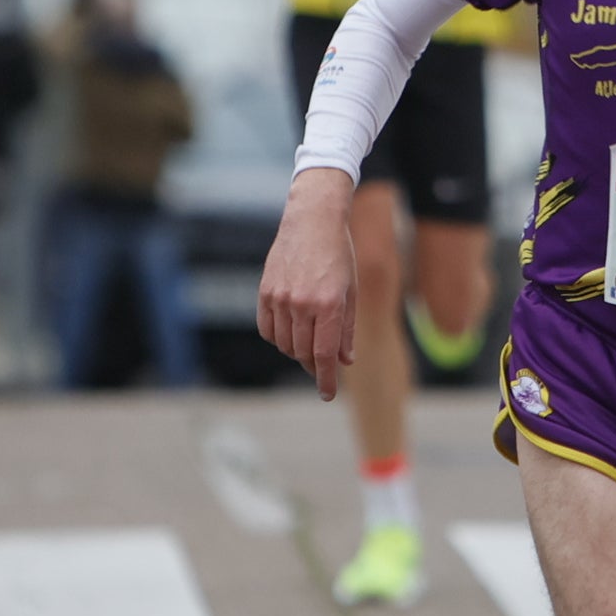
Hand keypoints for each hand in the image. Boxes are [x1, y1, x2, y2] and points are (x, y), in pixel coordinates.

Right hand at [255, 168, 359, 397]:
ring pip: (284, 344)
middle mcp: (302, 303)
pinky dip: (278, 338)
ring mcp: (280, 298)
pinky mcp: (265, 291)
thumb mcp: (351, 291)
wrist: (312, 221)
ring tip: (308, 343)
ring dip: (296, 351)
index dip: (326, 379)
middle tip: (322, 367)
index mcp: (329, 304)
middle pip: (303, 352)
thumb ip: (346, 328)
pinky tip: (290, 332)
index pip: (324, 354)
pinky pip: (268, 329)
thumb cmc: (338, 255)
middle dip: (314, 365)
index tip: (327, 394)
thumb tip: (344, 361)